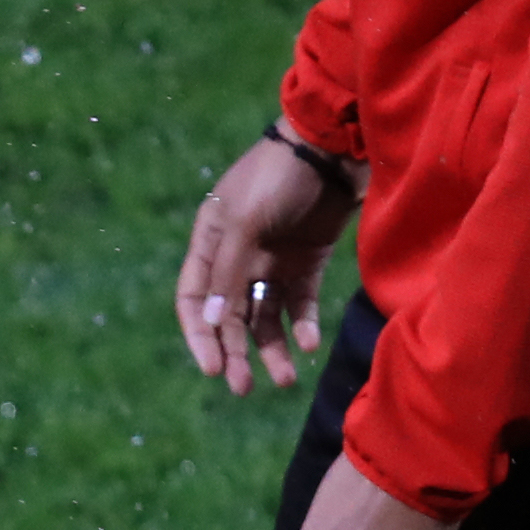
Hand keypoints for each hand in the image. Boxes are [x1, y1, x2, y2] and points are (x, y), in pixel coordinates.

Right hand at [176, 130, 353, 394]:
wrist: (337, 141)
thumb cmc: (279, 174)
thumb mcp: (246, 220)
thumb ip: (229, 272)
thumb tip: (209, 323)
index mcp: (209, 244)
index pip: (192, 301)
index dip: (199, 337)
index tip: (213, 369)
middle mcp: (238, 257)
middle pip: (228, 318)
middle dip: (236, 353)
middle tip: (244, 388)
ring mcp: (274, 260)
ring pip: (265, 317)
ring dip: (271, 349)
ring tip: (285, 380)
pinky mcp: (309, 259)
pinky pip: (301, 302)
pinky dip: (303, 324)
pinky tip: (308, 345)